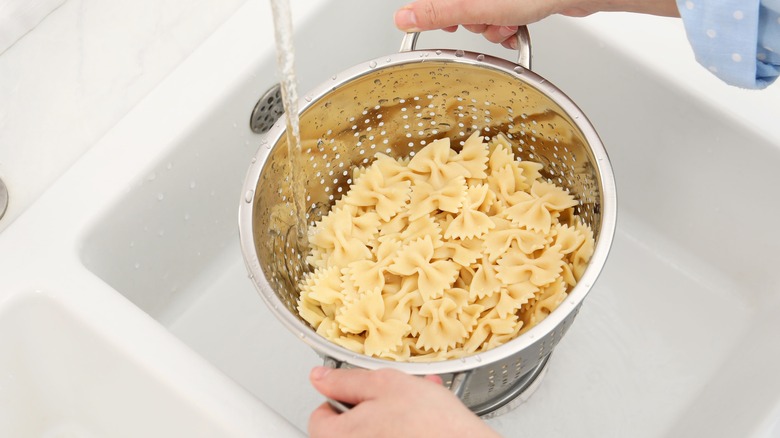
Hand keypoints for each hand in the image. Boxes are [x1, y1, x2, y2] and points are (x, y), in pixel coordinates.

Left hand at [308, 366, 500, 437]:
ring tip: (418, 407)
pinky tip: (423, 423)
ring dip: (392, 418)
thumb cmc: (431, 424)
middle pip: (349, 428)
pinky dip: (405, 431)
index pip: (319, 417)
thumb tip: (319, 377)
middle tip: (395, 401)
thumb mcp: (385, 384)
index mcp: (337, 437)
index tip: (362, 394)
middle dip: (373, 409)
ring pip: (375, 434)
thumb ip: (345, 380)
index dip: (341, 398)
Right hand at [394, 0, 679, 48]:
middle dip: (474, 21)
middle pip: (460, 6)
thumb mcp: (475, 5)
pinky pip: (502, 13)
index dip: (439, 14)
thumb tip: (404, 18)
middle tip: (487, 22)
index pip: (437, 1)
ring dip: (493, 26)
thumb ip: (438, 12)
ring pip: (483, 12)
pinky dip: (508, 25)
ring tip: (507, 25)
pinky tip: (517, 28)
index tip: (450, 22)